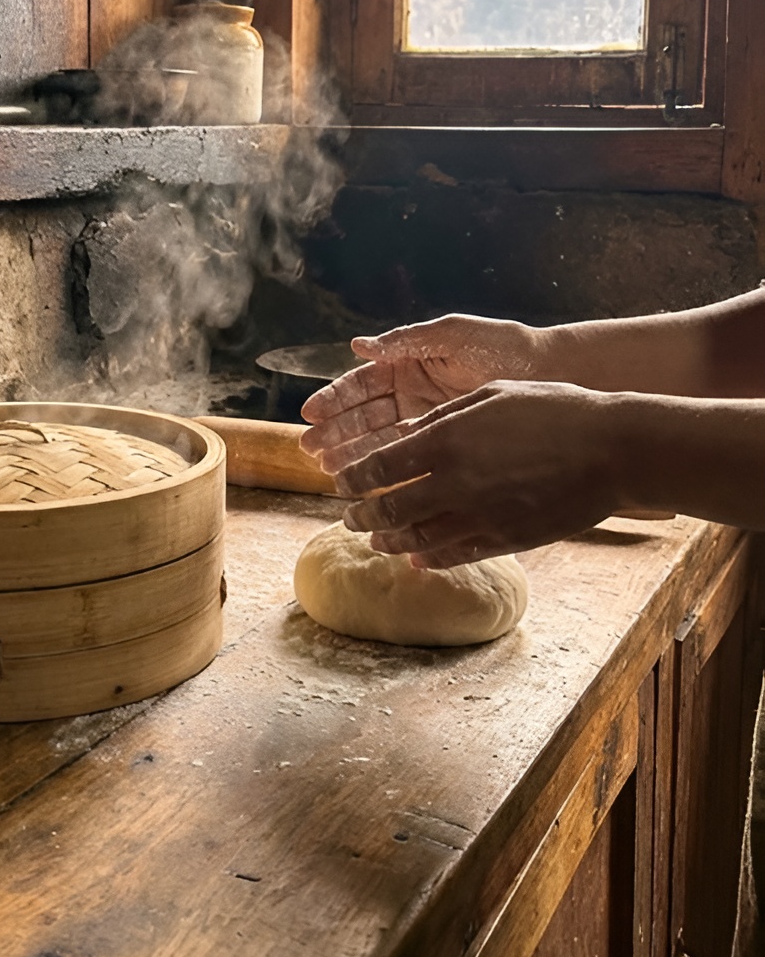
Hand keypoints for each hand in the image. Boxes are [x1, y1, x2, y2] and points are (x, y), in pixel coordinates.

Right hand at [301, 314, 542, 474]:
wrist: (551, 371)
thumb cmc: (503, 344)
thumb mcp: (451, 335)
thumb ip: (406, 341)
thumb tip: (359, 346)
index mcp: (409, 362)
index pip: (363, 383)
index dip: (336, 398)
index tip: (311, 414)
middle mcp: (414, 392)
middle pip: (366, 414)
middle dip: (338, 431)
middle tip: (311, 450)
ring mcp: (430, 418)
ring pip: (383, 438)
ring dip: (355, 452)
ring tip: (331, 470)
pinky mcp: (450, 441)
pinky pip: (413, 455)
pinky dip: (390, 467)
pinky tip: (369, 480)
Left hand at [335, 380, 622, 568]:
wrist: (613, 449)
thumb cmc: (554, 409)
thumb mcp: (492, 396)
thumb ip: (442, 418)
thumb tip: (403, 435)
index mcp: (446, 440)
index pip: (379, 467)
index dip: (354, 479)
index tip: (343, 482)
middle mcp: (455, 483)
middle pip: (389, 509)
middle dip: (361, 516)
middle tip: (350, 518)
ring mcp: (480, 516)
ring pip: (417, 540)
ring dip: (390, 542)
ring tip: (377, 541)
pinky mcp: (506, 539)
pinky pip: (455, 555)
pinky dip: (429, 560)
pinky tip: (417, 560)